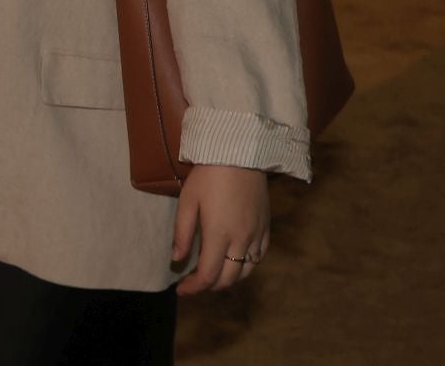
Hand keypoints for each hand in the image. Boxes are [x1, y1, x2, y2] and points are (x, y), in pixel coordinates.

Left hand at [172, 164, 269, 294]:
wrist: (240, 154)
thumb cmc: (208, 175)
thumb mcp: (188, 201)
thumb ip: (182, 233)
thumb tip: (177, 260)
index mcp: (219, 235)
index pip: (208, 275)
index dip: (193, 288)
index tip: (181, 290)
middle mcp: (241, 240)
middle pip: (228, 279)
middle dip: (210, 287)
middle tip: (195, 283)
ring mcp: (257, 234)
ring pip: (246, 271)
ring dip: (229, 279)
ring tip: (214, 274)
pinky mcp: (266, 227)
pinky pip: (260, 256)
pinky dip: (247, 265)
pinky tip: (236, 260)